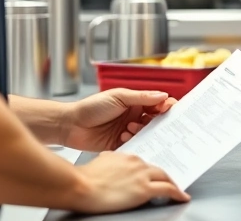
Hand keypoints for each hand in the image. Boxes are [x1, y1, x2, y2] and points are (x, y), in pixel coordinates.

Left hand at [62, 89, 176, 151]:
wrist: (70, 125)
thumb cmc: (91, 107)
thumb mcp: (119, 97)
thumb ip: (141, 97)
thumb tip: (163, 96)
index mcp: (135, 102)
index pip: (158, 103)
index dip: (166, 106)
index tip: (169, 110)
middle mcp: (134, 116)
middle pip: (156, 120)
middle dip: (157, 122)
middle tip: (154, 123)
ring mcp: (129, 130)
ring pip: (147, 134)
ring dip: (142, 131)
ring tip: (130, 128)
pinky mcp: (122, 144)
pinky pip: (136, 145)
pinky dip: (133, 141)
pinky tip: (123, 136)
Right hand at [71, 151, 189, 212]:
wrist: (80, 186)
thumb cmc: (84, 178)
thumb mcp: (100, 161)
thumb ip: (110, 161)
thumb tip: (109, 164)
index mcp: (126, 156)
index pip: (144, 162)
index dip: (151, 169)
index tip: (155, 173)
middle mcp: (137, 162)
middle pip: (158, 168)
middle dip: (166, 175)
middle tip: (172, 180)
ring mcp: (142, 175)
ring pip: (166, 177)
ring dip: (172, 184)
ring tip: (178, 189)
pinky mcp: (145, 188)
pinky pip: (168, 190)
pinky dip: (178, 193)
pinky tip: (182, 197)